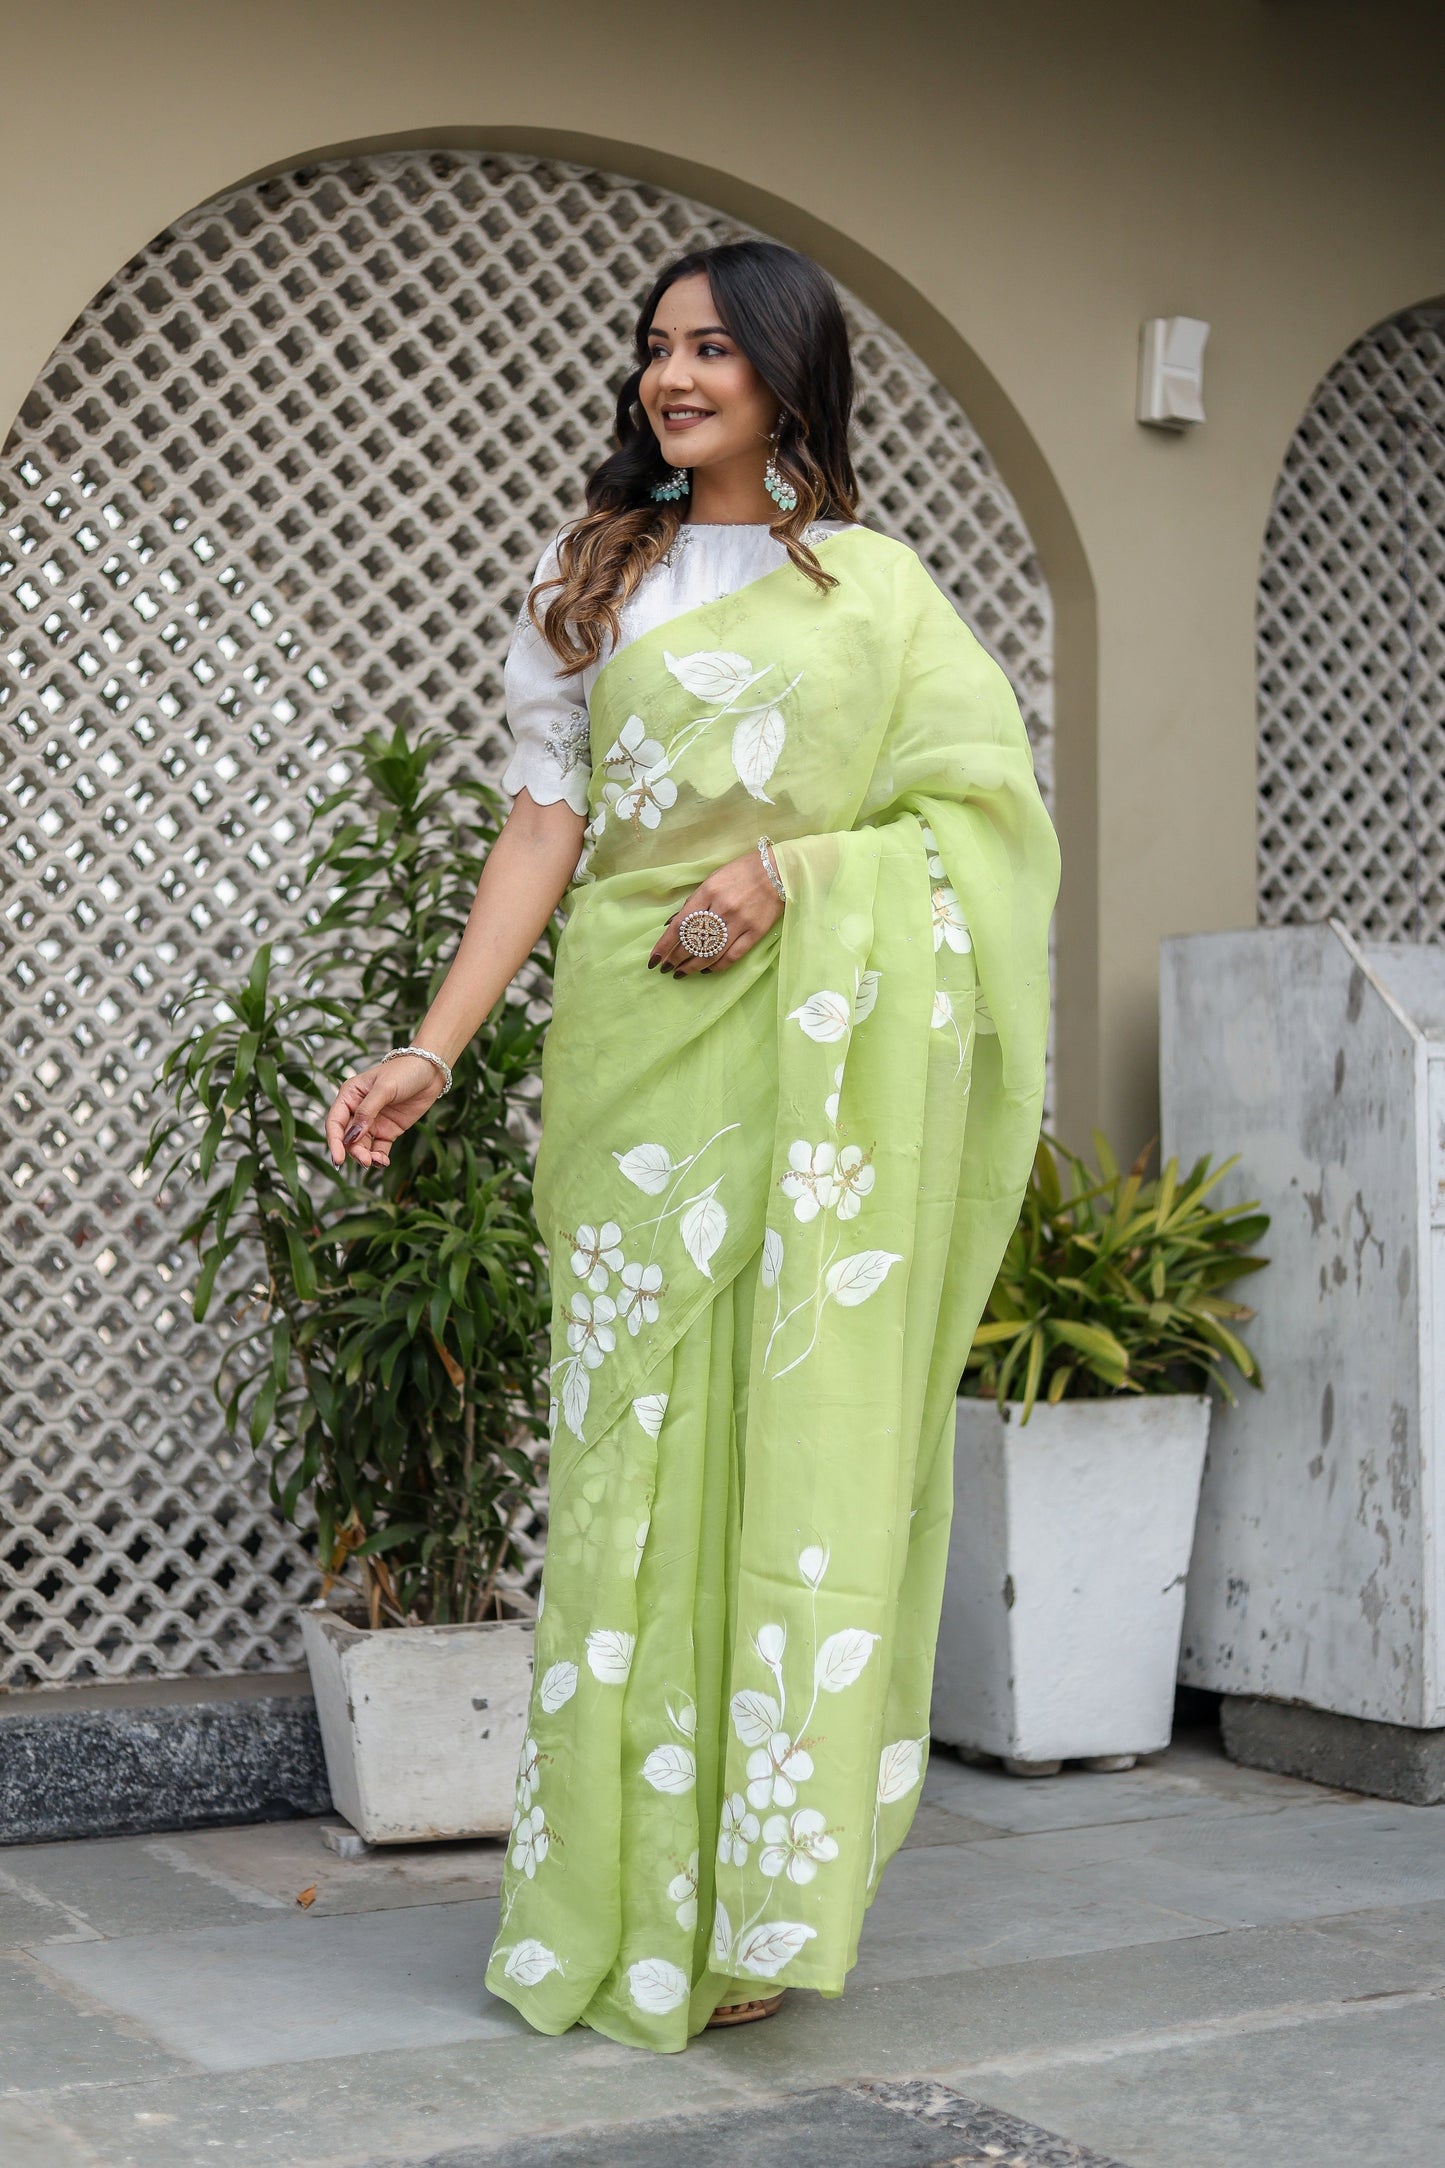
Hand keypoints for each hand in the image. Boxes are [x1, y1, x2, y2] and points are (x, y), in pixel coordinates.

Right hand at [325, 1054, 445, 1168]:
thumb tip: (352, 1136)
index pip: (335, 1122)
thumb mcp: (384, 1088)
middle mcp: (357, 1111)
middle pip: (348, 1138)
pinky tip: (384, 1162)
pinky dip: (379, 1158)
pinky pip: (378, 1149)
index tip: (337, 1159)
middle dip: (354, 1152)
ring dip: (366, 1157)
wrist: (430, 1071)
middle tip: (366, 1161)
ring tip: (377, 1161)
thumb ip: (367, 1111)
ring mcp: (373, 1122)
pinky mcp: (388, 1131)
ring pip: (362, 1146)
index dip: (334, 1142)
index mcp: (349, 1096)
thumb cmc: (404, 1071)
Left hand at [648, 848, 783, 976]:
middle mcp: (722, 908)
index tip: (654, 959)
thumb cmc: (741, 872)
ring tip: (682, 973)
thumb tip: (672, 924)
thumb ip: (694, 902)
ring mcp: (739, 922)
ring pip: (711, 953)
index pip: (680, 925)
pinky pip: (732, 956)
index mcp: (708, 892)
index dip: (664, 945)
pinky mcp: (755, 932)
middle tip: (666, 968)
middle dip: (676, 958)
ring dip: (693, 966)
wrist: (777, 870)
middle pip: (693, 942)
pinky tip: (707, 970)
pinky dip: (718, 966)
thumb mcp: (712, 879)